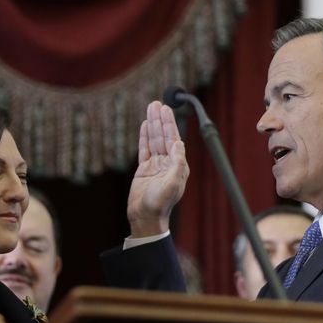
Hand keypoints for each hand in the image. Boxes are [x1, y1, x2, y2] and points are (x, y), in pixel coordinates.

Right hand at [127, 101, 189, 237]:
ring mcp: (156, 165)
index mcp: (178, 166)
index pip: (174, 139)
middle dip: (160, 119)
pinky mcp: (144, 169)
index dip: (169, 124)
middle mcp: (168, 163)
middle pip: (164, 136)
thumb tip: (179, 143)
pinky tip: (145, 125)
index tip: (166, 109)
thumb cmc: (160, 204)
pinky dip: (145, 136)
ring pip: (154, 140)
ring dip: (153, 124)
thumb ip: (177, 163)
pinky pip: (144, 149)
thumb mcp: (172, 183)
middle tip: (157, 103)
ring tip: (150, 108)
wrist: (145, 218)